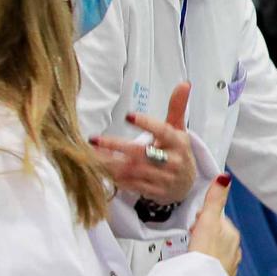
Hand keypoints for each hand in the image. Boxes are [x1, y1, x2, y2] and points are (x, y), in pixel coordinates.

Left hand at [93, 82, 196, 202]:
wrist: (187, 185)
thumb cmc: (177, 151)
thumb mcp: (179, 130)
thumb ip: (177, 107)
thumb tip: (185, 83)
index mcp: (179, 143)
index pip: (163, 131)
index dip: (147, 124)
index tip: (129, 116)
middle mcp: (173, 162)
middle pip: (142, 153)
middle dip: (117, 146)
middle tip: (94, 139)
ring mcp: (164, 179)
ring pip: (132, 170)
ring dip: (110, 163)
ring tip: (89, 154)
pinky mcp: (155, 192)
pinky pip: (131, 185)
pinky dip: (114, 177)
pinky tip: (100, 169)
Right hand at [188, 173, 241, 275]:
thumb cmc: (205, 254)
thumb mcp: (208, 221)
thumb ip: (215, 200)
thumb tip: (224, 178)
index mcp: (232, 234)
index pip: (218, 219)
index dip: (203, 219)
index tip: (194, 224)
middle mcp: (234, 249)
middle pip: (215, 234)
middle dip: (203, 234)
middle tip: (191, 239)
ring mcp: (228, 264)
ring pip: (214, 250)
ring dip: (203, 248)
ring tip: (191, 252)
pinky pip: (211, 265)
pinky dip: (204, 262)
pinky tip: (195, 264)